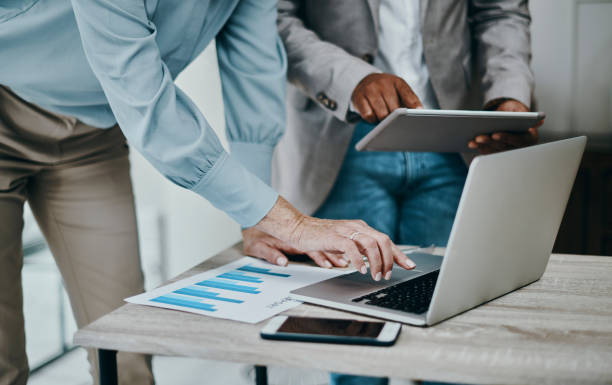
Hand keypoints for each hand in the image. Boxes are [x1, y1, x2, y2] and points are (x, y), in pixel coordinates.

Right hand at [252, 197, 415, 280]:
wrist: (298, 228)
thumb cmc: (319, 237)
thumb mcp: (343, 243)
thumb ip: (358, 250)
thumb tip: (372, 263)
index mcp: (361, 228)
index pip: (386, 240)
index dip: (399, 254)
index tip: (409, 266)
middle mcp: (356, 227)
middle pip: (383, 240)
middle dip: (390, 260)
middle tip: (387, 275)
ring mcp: (346, 231)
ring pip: (371, 244)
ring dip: (376, 262)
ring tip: (375, 275)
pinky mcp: (334, 237)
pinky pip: (352, 248)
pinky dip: (359, 260)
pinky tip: (360, 270)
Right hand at [351, 73, 422, 122]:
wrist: (364, 80)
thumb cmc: (385, 90)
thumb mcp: (398, 90)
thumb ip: (408, 100)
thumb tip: (419, 113)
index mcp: (397, 82)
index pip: (408, 94)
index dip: (414, 105)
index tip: (419, 112)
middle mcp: (383, 83)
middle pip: (394, 109)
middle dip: (396, 119)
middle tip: (396, 122)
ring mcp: (370, 89)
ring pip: (381, 114)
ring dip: (384, 121)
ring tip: (384, 120)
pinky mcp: (359, 97)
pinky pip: (368, 115)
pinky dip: (372, 120)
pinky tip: (373, 117)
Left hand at [468, 99, 541, 153]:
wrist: (513, 117)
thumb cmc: (517, 113)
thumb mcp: (521, 111)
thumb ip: (526, 115)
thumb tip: (541, 120)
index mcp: (529, 138)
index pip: (518, 140)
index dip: (506, 137)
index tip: (495, 134)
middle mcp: (519, 148)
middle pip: (503, 146)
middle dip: (490, 141)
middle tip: (479, 137)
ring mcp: (508, 151)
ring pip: (494, 151)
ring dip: (483, 146)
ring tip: (472, 141)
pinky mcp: (498, 152)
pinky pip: (488, 152)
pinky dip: (480, 148)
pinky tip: (471, 143)